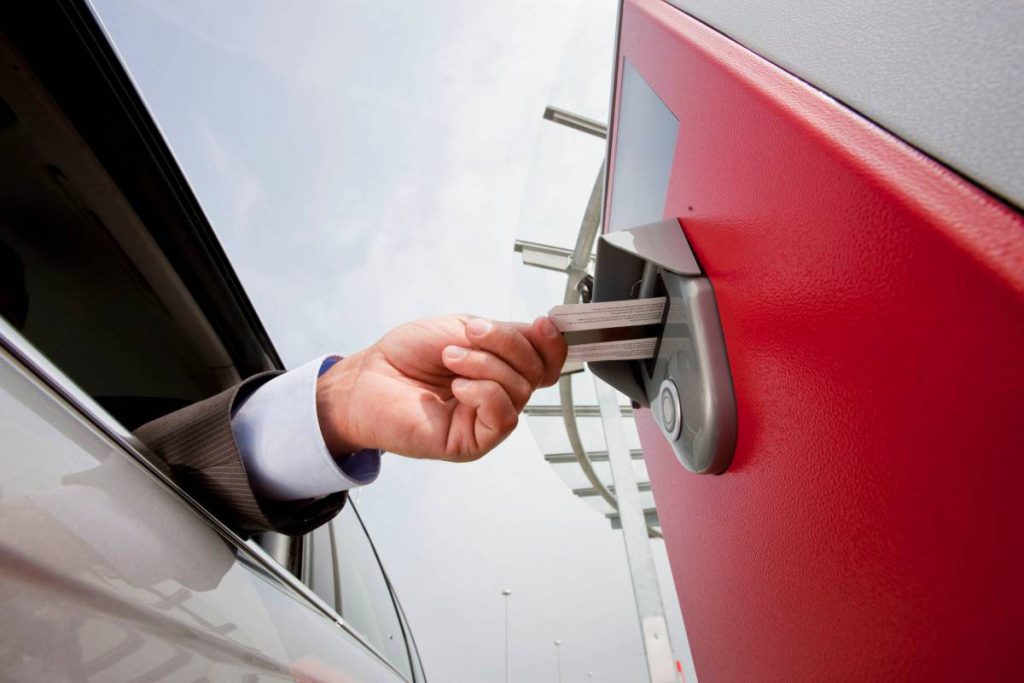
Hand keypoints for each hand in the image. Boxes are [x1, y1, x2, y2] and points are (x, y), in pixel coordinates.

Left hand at [315, 315, 566, 461]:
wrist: (368, 377)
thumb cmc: (407, 354)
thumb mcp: (462, 328)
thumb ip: (505, 334)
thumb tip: (543, 332)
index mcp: (501, 367)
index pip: (546, 361)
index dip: (552, 343)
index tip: (542, 323)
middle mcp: (499, 394)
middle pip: (536, 372)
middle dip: (507, 344)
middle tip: (470, 334)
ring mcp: (487, 420)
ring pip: (520, 391)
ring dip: (486, 365)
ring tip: (451, 358)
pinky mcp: (472, 442)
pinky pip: (502, 418)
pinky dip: (483, 393)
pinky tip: (457, 386)